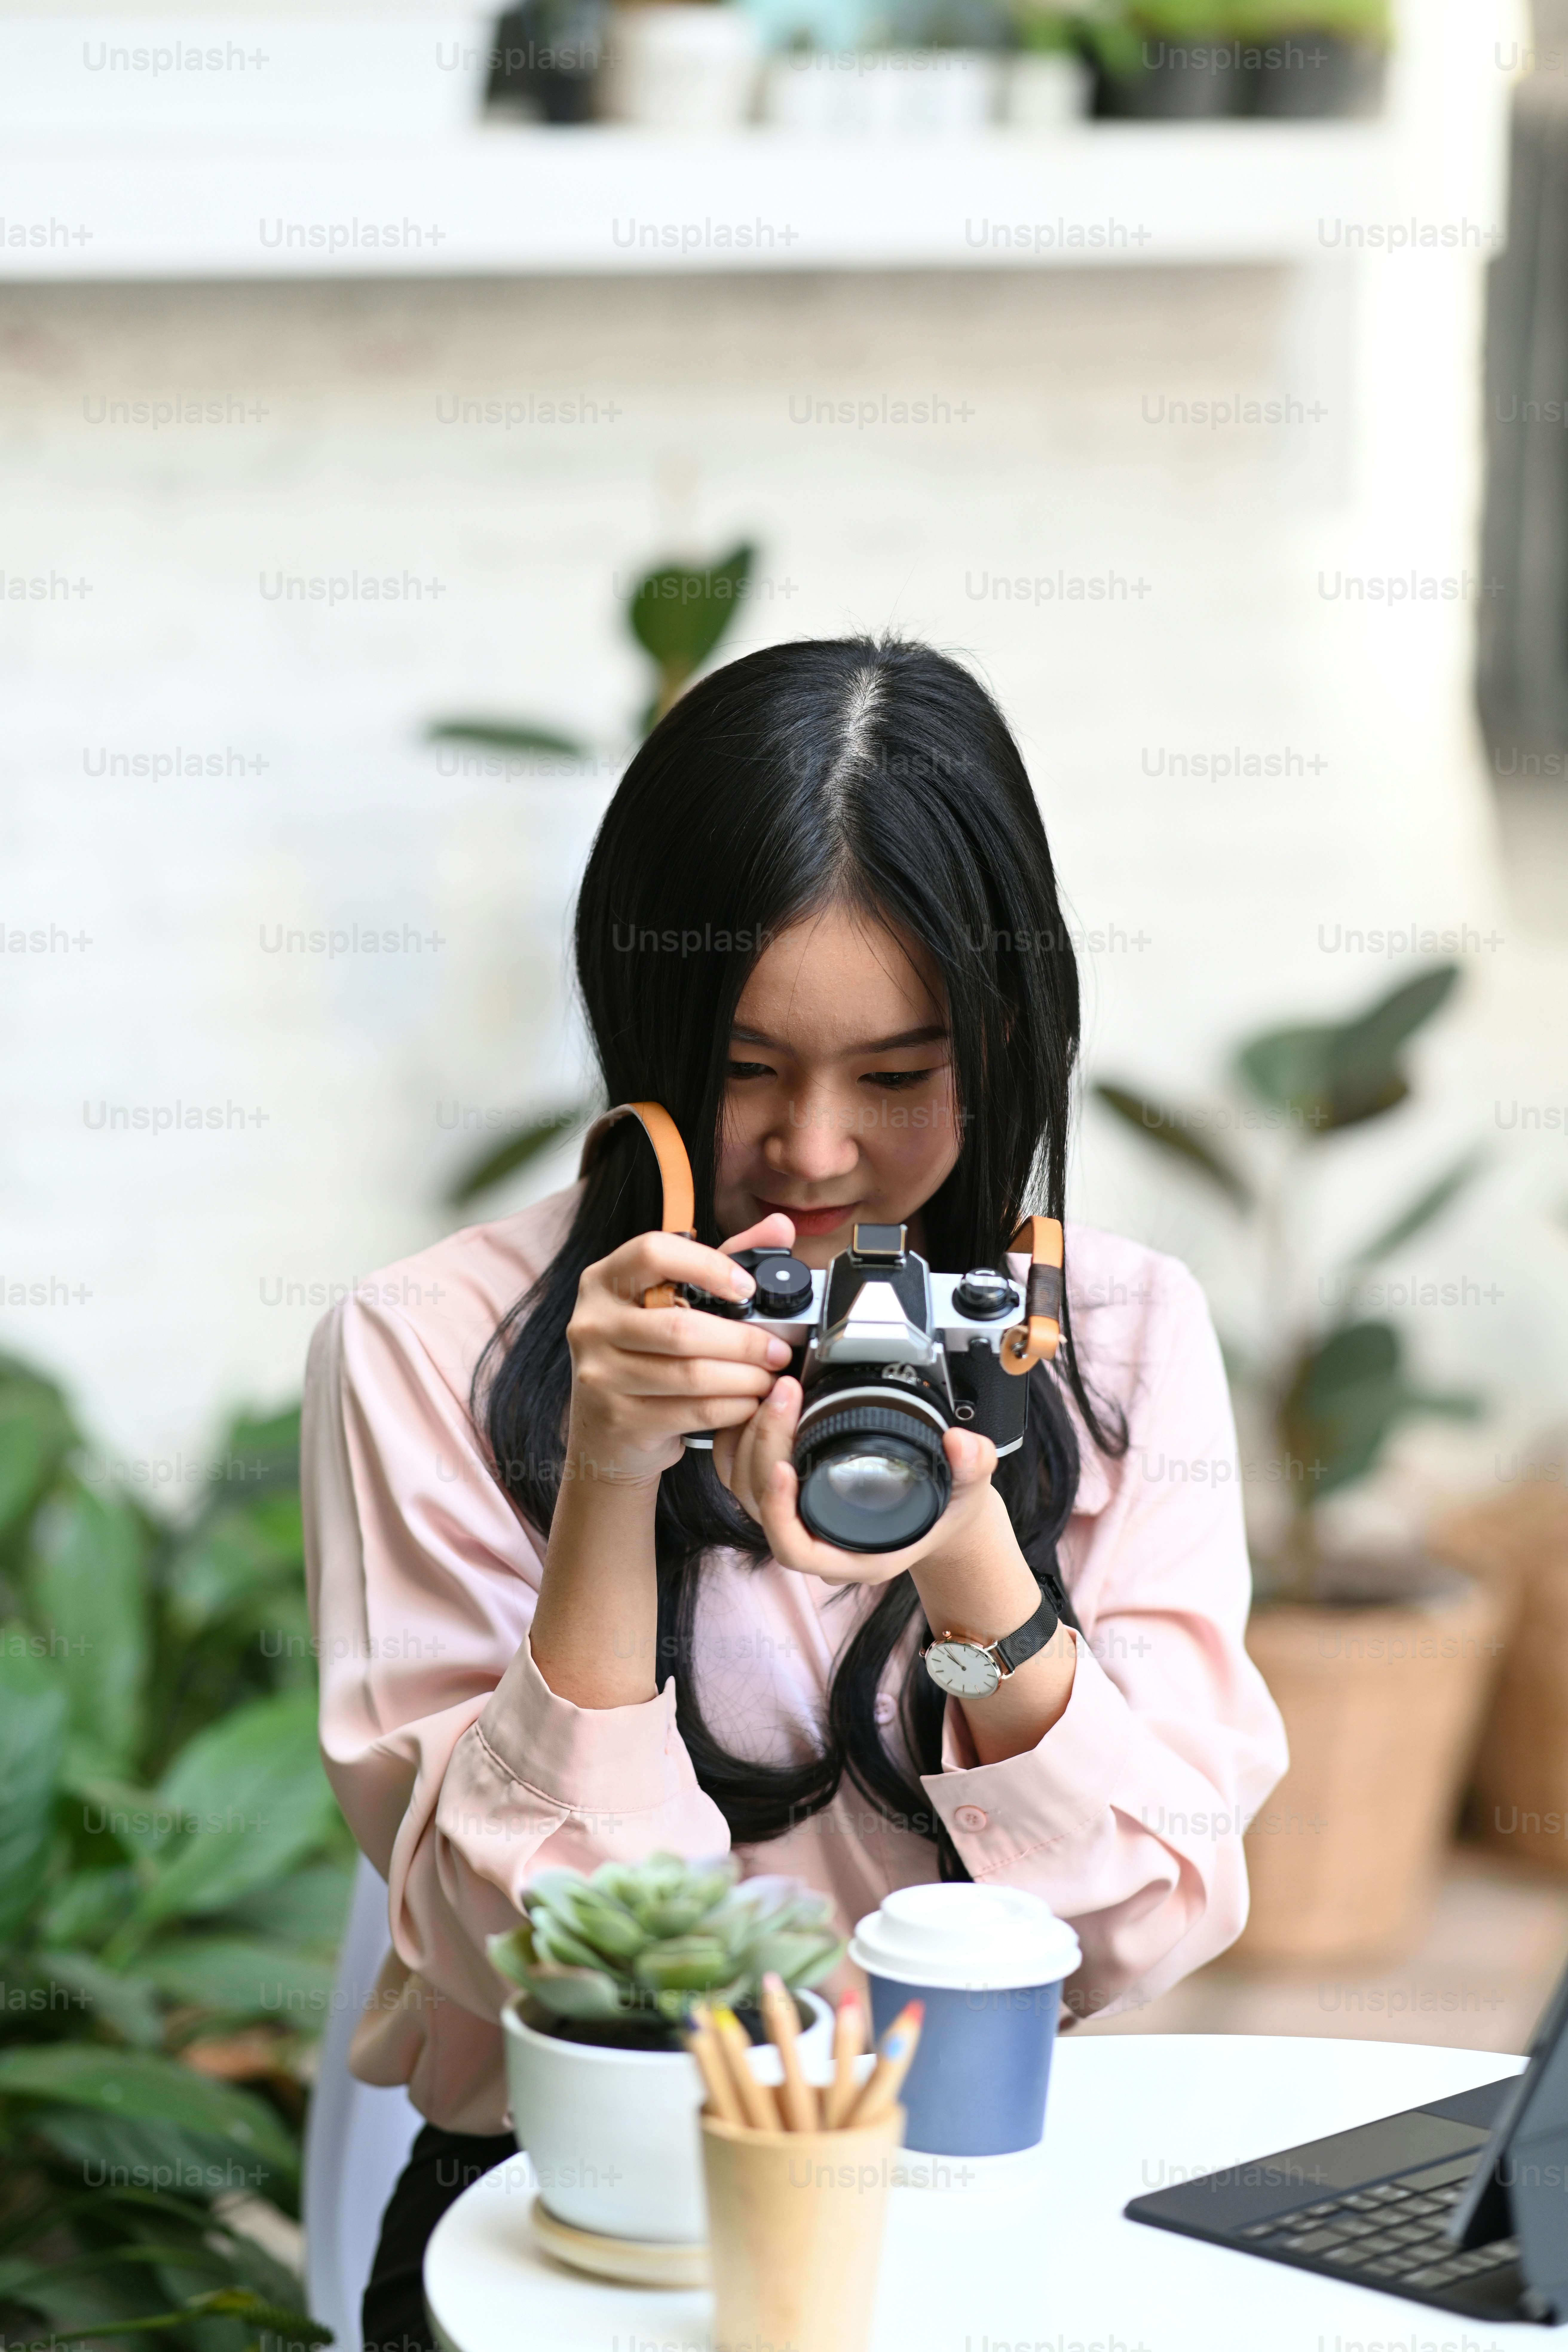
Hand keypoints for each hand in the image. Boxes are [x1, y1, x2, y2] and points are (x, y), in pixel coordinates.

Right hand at [564, 1213, 798, 1484]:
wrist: (603, 1433)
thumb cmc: (644, 1355)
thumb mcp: (672, 1301)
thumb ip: (723, 1261)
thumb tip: (779, 1227)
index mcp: (605, 1281)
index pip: (652, 1252)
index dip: (707, 1265)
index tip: (747, 1288)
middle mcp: (593, 1323)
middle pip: (681, 1327)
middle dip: (744, 1340)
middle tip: (778, 1349)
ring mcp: (600, 1373)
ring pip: (690, 1373)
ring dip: (744, 1377)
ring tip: (769, 1377)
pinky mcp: (618, 1418)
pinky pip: (692, 1410)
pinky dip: (731, 1407)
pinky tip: (749, 1403)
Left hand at [713, 1374, 1004, 1587]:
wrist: (944, 1509)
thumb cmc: (948, 1507)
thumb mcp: (970, 1490)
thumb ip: (971, 1467)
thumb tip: (961, 1444)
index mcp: (854, 1553)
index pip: (796, 1548)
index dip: (780, 1512)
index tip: (784, 1467)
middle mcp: (819, 1540)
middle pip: (761, 1505)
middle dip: (766, 1446)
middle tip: (785, 1396)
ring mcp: (798, 1515)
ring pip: (744, 1485)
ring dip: (750, 1438)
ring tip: (777, 1393)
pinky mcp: (789, 1491)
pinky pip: (743, 1470)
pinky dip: (743, 1437)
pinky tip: (762, 1403)